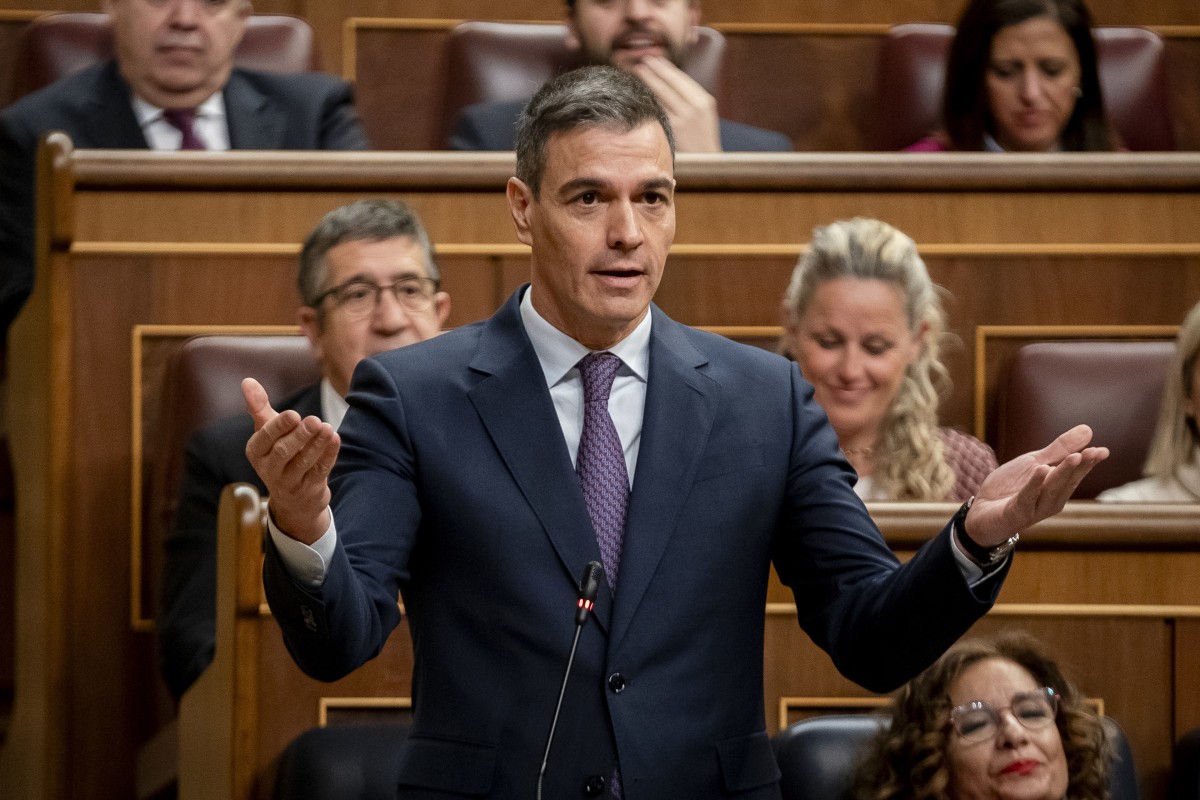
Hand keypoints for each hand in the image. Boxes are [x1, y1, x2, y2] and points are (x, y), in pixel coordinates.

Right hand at [242, 377, 338, 543]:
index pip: (265, 438)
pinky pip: (320, 471)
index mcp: (256, 451)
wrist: (293, 497)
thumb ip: (259, 407)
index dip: (279, 427)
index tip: (294, 414)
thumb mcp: (267, 432)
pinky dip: (328, 455)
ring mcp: (289, 483)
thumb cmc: (279, 453)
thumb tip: (247, 380)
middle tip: (314, 420)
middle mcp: (269, 469)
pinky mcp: (309, 490)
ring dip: (316, 444)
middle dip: (299, 436)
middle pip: (283, 452)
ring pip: (303, 463)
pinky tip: (335, 439)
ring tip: (328, 428)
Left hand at [630, 56, 721, 151]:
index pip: (681, 78)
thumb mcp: (703, 112)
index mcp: (703, 100)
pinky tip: (640, 92)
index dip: (666, 67)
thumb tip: (668, 78)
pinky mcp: (672, 130)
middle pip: (670, 83)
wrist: (706, 161)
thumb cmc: (702, 136)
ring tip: (637, 71)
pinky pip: (657, 110)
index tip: (655, 59)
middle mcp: (694, 107)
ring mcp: (682, 119)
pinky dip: (648, 99)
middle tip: (641, 60)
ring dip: (648, 81)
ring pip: (661, 95)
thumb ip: (689, 97)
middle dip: (654, 70)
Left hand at [964, 424, 1108, 546]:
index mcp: (1058, 488)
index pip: (1076, 473)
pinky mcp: (1016, 513)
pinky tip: (1041, 470)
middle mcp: (1051, 501)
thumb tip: (1088, 430)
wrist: (981, 510)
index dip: (1089, 463)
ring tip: (1074, 457)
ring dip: (1063, 473)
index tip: (1103, 451)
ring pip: (1051, 489)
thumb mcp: (1035, 462)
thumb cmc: (1011, 487)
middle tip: (1093, 452)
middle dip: (1080, 466)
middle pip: (1067, 481)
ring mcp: (1035, 509)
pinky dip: (1034, 484)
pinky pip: (1027, 497)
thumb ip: (1059, 449)